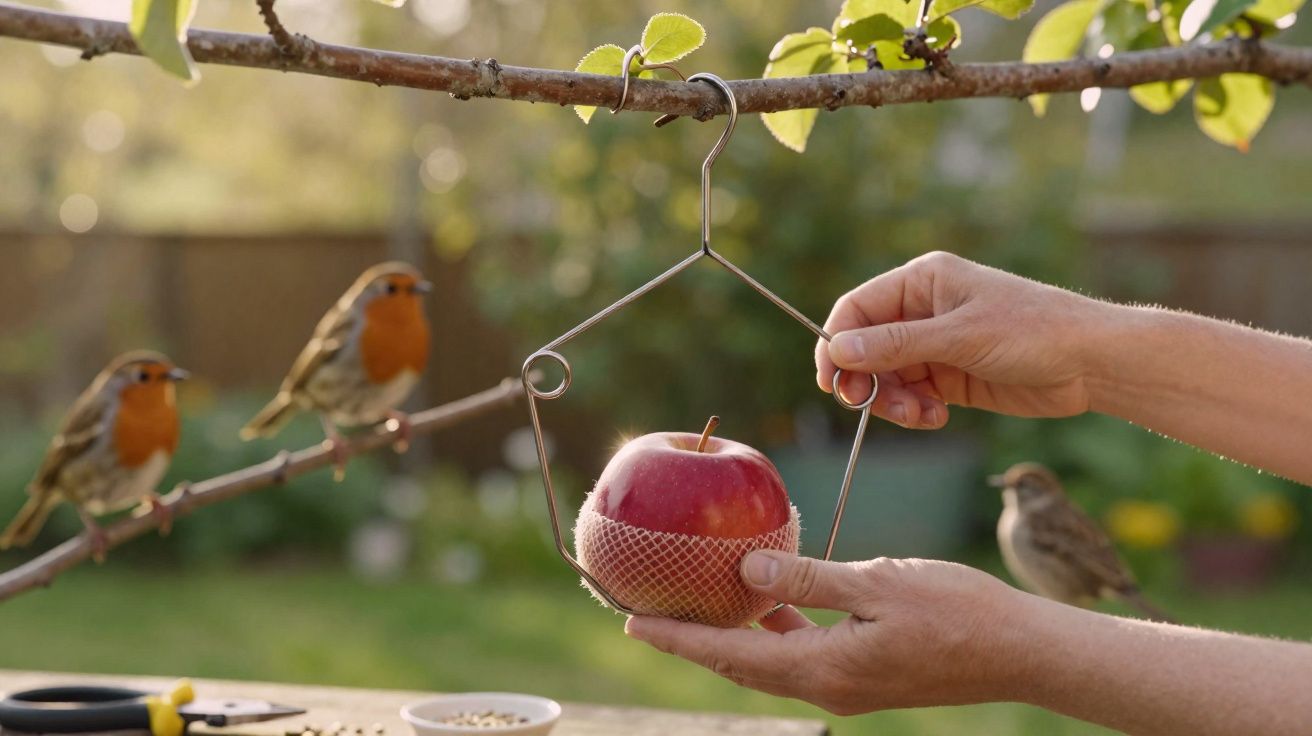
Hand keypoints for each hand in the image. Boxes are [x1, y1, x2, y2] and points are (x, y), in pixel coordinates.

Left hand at [625, 551, 1022, 714]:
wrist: (1022, 652)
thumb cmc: (960, 612)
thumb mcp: (880, 583)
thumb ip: (811, 579)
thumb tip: (746, 573)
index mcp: (825, 668)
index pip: (730, 655)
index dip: (678, 638)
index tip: (630, 622)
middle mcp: (827, 685)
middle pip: (740, 666)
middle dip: (691, 641)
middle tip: (646, 613)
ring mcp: (847, 683)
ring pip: (768, 660)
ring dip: (730, 636)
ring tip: (694, 603)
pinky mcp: (864, 673)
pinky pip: (800, 652)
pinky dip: (773, 629)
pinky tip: (766, 598)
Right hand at [815, 251, 1104, 428]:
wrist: (1092, 363)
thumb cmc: (1033, 331)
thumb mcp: (960, 336)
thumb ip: (896, 345)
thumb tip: (837, 350)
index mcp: (923, 282)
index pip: (857, 309)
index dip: (836, 343)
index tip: (830, 381)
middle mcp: (924, 311)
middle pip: (866, 348)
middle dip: (866, 379)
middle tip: (868, 406)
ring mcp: (937, 346)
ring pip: (887, 377)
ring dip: (893, 402)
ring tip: (920, 415)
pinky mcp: (951, 378)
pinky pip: (912, 396)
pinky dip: (915, 412)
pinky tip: (938, 417)